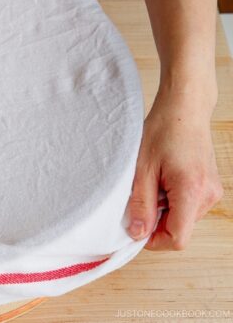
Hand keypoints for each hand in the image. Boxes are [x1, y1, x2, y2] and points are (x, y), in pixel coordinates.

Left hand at [125, 96, 222, 249]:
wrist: (185, 109)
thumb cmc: (163, 131)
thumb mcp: (142, 169)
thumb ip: (140, 204)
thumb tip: (137, 234)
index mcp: (192, 191)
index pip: (178, 238)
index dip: (154, 240)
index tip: (135, 228)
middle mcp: (209, 195)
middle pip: (180, 229)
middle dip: (156, 222)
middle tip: (140, 197)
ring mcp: (213, 191)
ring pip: (184, 218)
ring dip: (164, 210)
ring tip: (153, 182)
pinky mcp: (211, 186)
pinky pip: (190, 206)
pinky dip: (173, 200)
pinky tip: (163, 179)